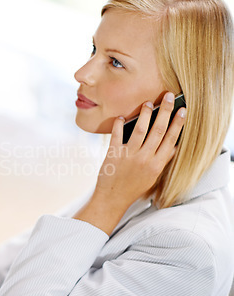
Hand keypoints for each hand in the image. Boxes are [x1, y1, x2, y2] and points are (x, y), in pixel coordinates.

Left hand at [74, 92, 185, 234]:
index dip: (178, 123)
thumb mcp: (153, 176)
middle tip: (169, 97)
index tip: (183, 111)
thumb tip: (172, 145)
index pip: (171, 139)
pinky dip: (119, 125)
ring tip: (148, 103)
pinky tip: (121, 117)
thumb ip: (162, 161)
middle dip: (165, 111)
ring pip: (140, 130)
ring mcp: (129, 156)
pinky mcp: (113, 154)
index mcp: (157, 164)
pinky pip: (117, 135)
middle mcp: (145, 159)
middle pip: (158, 130)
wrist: (112, 198)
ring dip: (145, 114)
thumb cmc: (133, 187)